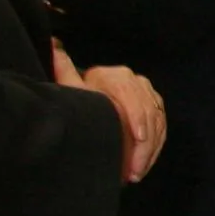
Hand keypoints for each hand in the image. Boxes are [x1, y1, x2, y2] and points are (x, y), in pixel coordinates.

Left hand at [54, 43, 165, 180]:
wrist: (82, 109)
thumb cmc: (75, 101)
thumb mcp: (69, 88)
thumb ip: (64, 70)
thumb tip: (52, 43)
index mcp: (113, 76)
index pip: (132, 97)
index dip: (137, 118)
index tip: (136, 139)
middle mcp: (134, 80)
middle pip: (148, 112)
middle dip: (143, 144)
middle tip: (133, 170)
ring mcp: (147, 93)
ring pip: (157, 121)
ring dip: (150, 149)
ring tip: (137, 172)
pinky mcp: (154, 106)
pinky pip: (162, 126)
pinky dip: (156, 147)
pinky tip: (145, 164)